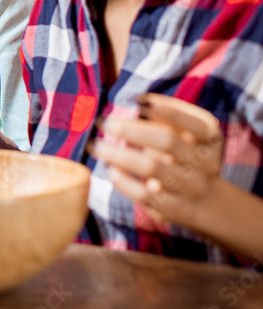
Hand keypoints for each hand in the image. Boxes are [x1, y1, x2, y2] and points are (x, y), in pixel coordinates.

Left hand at [92, 93, 222, 230]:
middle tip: (105, 122)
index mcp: (211, 139)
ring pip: (153, 167)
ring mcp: (194, 188)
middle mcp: (207, 163)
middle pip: (168, 141)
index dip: (166, 109)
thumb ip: (164, 119)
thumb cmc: (184, 158)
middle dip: (132, 129)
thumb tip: (132, 102)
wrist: (209, 204)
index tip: (136, 99)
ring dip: (119, 154)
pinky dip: (124, 181)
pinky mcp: (177, 209)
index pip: (194, 121)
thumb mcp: (184, 136)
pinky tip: (110, 170)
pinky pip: (146, 194)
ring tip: (97, 145)